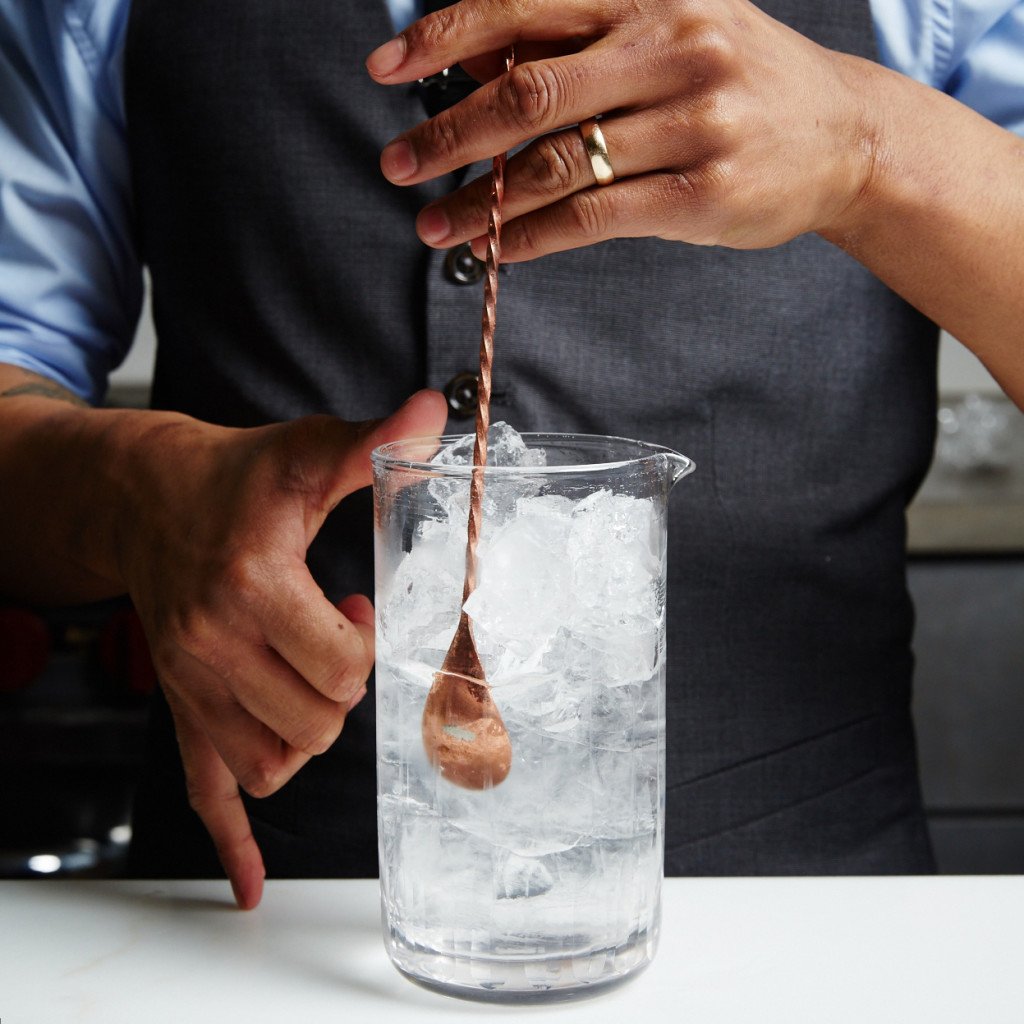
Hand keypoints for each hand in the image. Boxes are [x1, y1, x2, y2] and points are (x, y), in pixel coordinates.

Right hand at [120, 391, 447, 907]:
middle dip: (346, 686)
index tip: (361, 605)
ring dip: (313, 730)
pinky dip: (234, 841)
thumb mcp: (303, 452)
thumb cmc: (230, 477)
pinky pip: (204, 790)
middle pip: (317, 721)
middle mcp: (211, 648)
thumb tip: (434, 412)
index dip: (369, 644)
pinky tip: (251, 886)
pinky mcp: (182, 707)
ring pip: (277, 762)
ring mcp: (191, 687)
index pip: (339, 666)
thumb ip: (369, 442)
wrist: (140, 499)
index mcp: (248, 588)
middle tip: (337, 637)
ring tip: (308, 677)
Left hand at [366, 0, 875, 260]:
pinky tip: (499, 250)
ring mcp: (692, 121)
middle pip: (528, 90)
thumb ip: (576, 36)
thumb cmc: (737, 79)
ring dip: (482, 201)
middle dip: (448, 133)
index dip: (446, 35)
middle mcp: (670, 45)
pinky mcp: (702, 193)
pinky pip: (595, 217)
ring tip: (435, 227)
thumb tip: (474, 59)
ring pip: (556, 165)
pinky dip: (535, 237)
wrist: (844, 133)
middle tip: (396, 165)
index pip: (524, 3)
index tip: (390, 69)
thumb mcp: (667, 28)